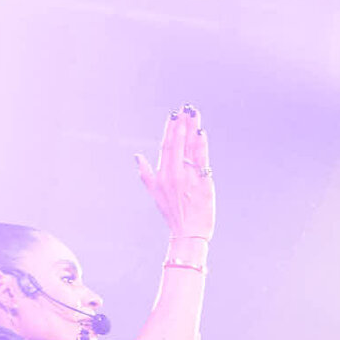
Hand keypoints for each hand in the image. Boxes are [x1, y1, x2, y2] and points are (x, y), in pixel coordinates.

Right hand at [135, 106, 213, 241]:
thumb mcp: (154, 193)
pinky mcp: (203, 183)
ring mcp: (188, 178)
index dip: (169, 129)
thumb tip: (136, 156)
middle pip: (177, 143)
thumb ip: (145, 173)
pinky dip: (201, 145)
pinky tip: (201, 132)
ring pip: (189, 148)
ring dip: (191, 129)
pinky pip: (201, 160)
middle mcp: (174, 174)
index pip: (165, 146)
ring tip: (194, 113)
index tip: (172, 115)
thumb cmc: (172, 213)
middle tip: (184, 108)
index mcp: (162, 174)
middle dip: (180, 124)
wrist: (188, 231)